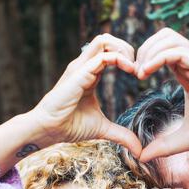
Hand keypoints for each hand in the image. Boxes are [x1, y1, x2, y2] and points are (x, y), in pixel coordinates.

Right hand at [32, 34, 141, 156]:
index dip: (126, 58)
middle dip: (127, 48)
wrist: (50, 130)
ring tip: (133, 67)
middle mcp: (84, 66)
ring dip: (123, 49)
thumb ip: (121, 135)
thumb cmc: (70, 126)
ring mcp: (80, 67)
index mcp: (89, 74)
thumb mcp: (103, 129)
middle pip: (107, 39)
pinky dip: (119, 59)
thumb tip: (138, 149)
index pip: (109, 51)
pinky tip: (129, 70)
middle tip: (138, 68)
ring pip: (103, 40)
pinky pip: (102, 56)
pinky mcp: (79, 73)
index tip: (138, 75)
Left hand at [135, 28, 188, 161]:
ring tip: (139, 73)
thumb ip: (163, 146)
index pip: (160, 51)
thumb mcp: (185, 139)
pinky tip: (147, 72)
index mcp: (186, 74)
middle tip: (134, 73)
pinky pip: (179, 51)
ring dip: (148, 51)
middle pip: (163, 36)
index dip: (142, 59)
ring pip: (169, 37)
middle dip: (143, 50)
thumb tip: (142, 157)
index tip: (133, 79)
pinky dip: (159, 57)